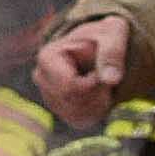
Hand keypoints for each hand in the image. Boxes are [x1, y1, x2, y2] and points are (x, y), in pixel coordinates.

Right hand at [34, 15, 134, 130]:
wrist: (100, 46)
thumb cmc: (104, 36)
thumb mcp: (113, 34)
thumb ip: (112, 53)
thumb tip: (111, 79)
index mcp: (47, 57)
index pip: (69, 85)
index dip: (92, 83)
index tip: (102, 70)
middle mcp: (41, 77)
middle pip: (72, 101)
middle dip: (95, 93)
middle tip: (106, 77)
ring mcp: (47, 95)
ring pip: (76, 114)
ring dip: (98, 102)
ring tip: (102, 82)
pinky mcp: (58, 109)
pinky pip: (79, 121)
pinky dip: (96, 111)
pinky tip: (98, 94)